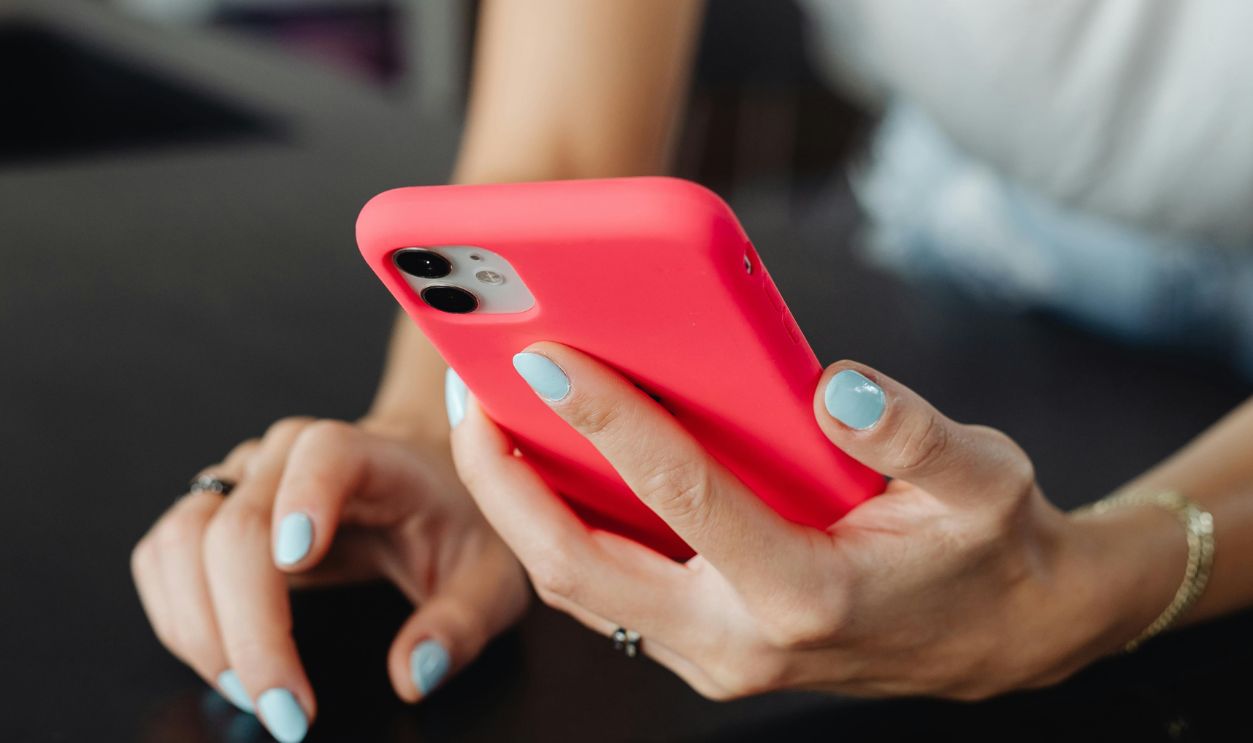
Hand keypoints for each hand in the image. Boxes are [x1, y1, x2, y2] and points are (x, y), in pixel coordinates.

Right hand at [131, 416, 527, 740]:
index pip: (323, 452)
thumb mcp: (490, 573)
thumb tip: (412, 675)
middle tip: (285, 710)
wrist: (424, 478)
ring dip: (201, 629)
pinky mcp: (209, 510)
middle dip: (248, 628)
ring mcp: (240, 479)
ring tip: (255, 694)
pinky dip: (179, 619)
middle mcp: (289, 454)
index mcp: (369, 453)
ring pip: (181, 541)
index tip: (300, 562)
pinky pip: (162, 556)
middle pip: (235, 524)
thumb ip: (462, 621)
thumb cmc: (457, 520)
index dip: (303, 498)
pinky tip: (226, 665)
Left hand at [449, 343, 1179, 699]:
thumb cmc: (990, 550)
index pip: (680, 494)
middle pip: (581, 566)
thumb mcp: (984, 479)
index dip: (607, 419)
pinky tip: (545, 470)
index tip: (546, 355)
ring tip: (487, 424)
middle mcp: (740, 641)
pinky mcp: (705, 649)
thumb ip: (914, 433)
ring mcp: (714, 657)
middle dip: (504, 486)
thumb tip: (834, 388)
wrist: (1006, 635)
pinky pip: (606, 593)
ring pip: (580, 589)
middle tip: (468, 398)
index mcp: (805, 594)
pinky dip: (562, 531)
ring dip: (519, 510)